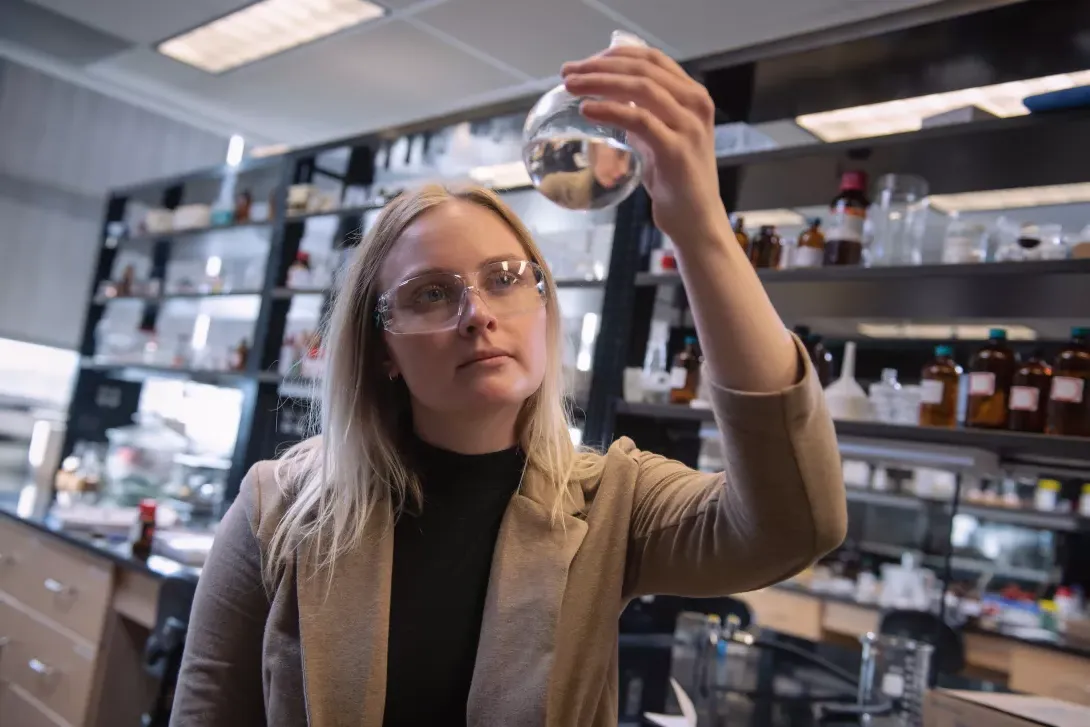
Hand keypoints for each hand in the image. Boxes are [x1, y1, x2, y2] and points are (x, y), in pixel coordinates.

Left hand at [562, 46, 725, 242]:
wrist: (696, 220)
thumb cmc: (676, 181)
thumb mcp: (659, 138)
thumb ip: (642, 116)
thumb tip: (608, 100)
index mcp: (692, 97)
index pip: (652, 59)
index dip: (615, 55)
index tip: (584, 62)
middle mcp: (695, 105)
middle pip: (643, 69)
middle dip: (600, 66)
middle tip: (568, 72)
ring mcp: (688, 126)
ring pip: (641, 88)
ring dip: (600, 82)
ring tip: (571, 86)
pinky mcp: (676, 150)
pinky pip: (639, 120)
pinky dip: (610, 111)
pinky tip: (587, 110)